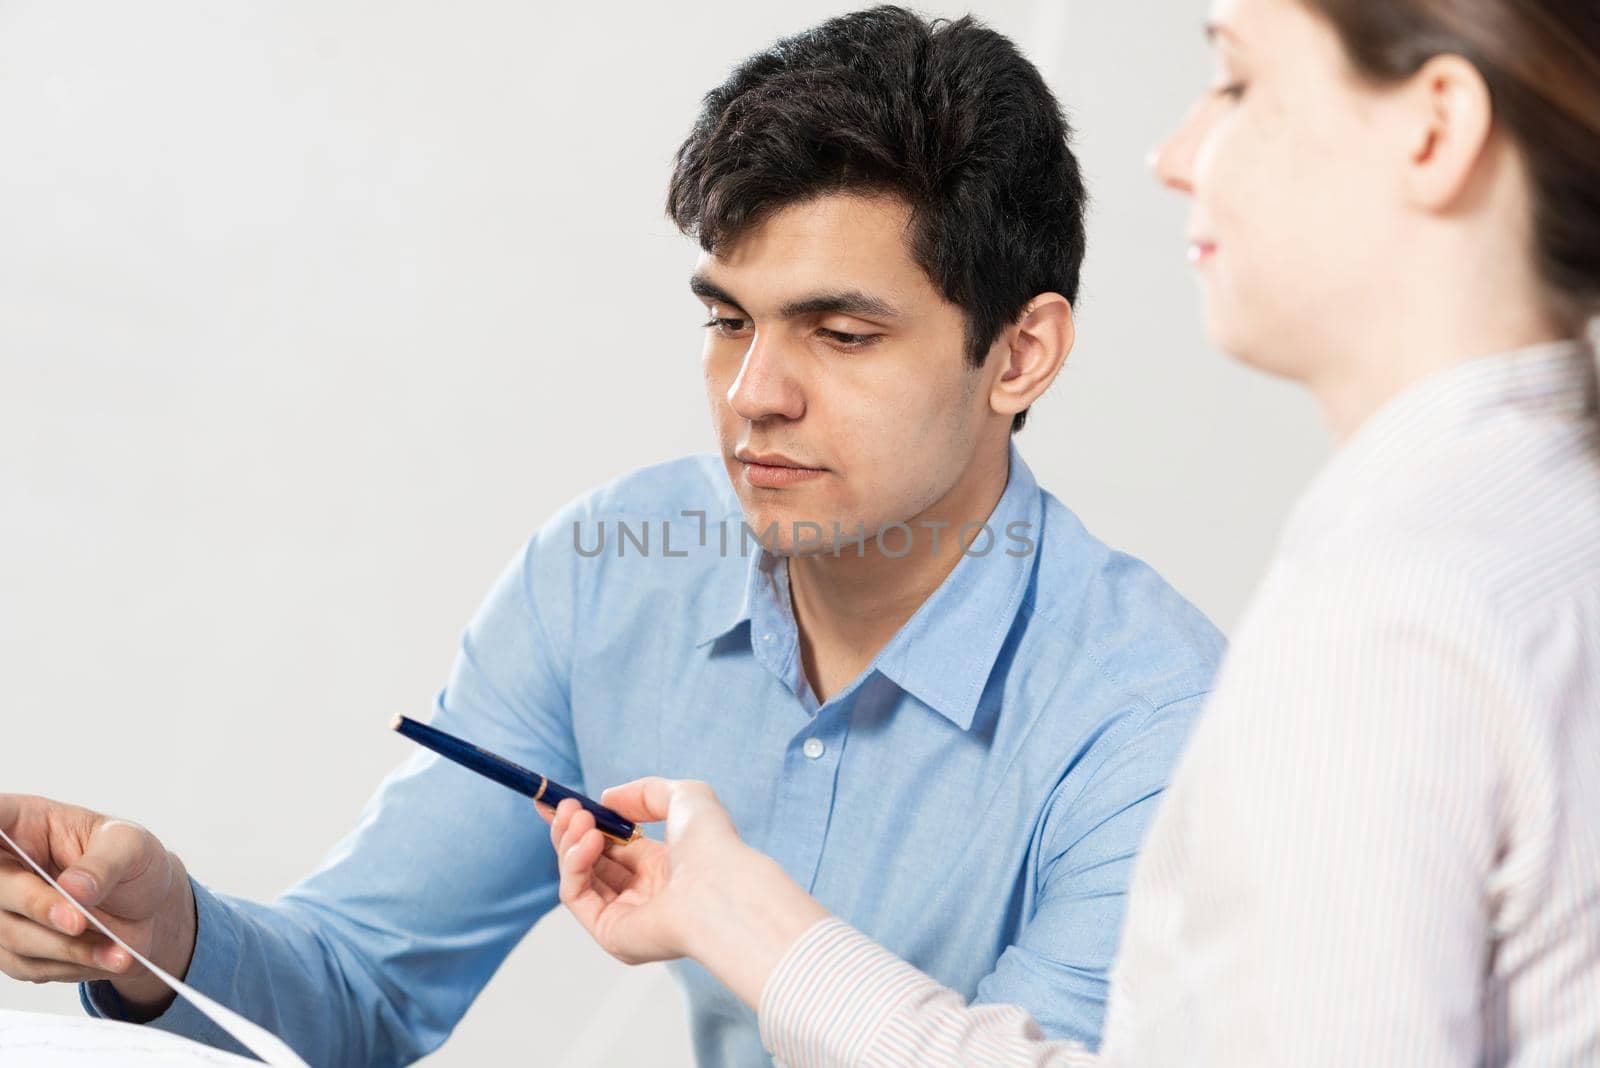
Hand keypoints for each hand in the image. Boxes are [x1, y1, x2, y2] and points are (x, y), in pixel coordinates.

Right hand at [0, 794, 195, 1017]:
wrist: (148, 907)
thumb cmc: (133, 861)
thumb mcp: (132, 847)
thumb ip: (104, 863)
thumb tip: (73, 888)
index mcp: (23, 821)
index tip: (1, 832)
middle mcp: (4, 863)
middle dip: (39, 907)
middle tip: (79, 922)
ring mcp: (4, 907)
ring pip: (10, 933)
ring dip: (65, 947)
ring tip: (116, 950)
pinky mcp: (12, 947)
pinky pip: (27, 964)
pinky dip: (70, 965)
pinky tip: (107, 957)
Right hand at [537, 778, 827, 1008]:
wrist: (721, 887)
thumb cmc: (712, 844)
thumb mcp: (684, 797)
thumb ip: (645, 791)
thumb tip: (607, 800)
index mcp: (663, 867)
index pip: (612, 845)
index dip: (584, 822)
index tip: (559, 800)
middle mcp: (643, 894)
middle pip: (590, 861)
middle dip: (570, 829)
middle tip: (564, 805)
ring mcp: (626, 916)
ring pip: (578, 876)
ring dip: (570, 842)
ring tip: (579, 819)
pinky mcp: (610, 934)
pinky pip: (576, 895)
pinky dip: (574, 864)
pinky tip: (589, 840)